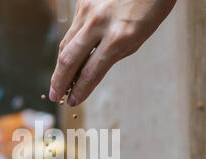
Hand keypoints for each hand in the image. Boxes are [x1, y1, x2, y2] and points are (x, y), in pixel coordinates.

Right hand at [49, 0, 176, 105]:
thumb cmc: (150, 7)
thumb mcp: (138, 38)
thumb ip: (112, 55)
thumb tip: (88, 71)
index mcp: (119, 38)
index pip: (90, 73)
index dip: (80, 90)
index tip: (74, 101)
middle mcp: (99, 23)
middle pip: (69, 60)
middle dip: (59, 82)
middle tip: (55, 96)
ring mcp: (88, 9)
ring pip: (66, 43)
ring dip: (60, 66)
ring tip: (58, 81)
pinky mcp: (82, 1)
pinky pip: (72, 28)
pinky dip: (70, 45)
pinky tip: (69, 56)